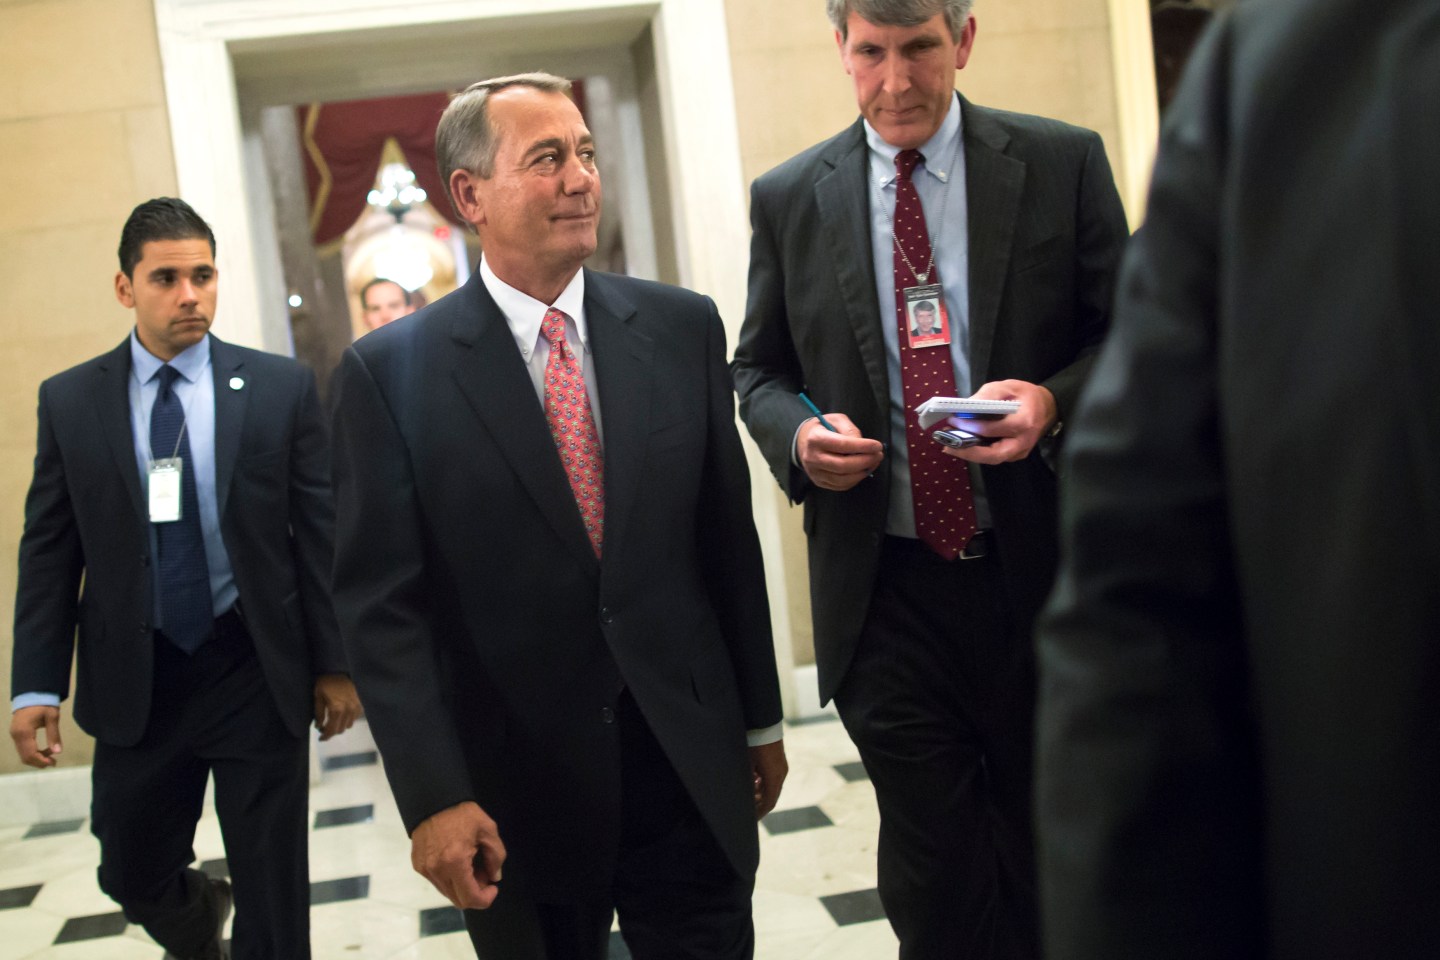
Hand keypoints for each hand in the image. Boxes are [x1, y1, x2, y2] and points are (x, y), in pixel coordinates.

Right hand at [10, 705, 61, 768]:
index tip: (53, 763)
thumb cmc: (44, 703)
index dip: (41, 761)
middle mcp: (16, 735)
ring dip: (36, 758)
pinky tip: (45, 750)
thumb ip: (54, 735)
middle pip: (25, 756)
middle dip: (39, 762)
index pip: (30, 753)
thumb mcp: (52, 717)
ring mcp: (14, 734)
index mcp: (24, 731)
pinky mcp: (16, 733)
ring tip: (51, 756)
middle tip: (53, 762)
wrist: (32, 693)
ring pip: (23, 754)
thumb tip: (58, 752)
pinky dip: (33, 752)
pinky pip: (23, 748)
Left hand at [312, 674, 362, 740]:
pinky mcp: (361, 703)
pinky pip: (355, 717)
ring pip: (349, 725)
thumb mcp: (318, 697)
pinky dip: (348, 719)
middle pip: (341, 729)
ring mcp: (357, 707)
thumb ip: (319, 713)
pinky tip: (343, 714)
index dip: (325, 736)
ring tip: (334, 721)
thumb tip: (319, 726)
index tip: (320, 738)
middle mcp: (349, 710)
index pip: (332, 729)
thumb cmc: (326, 682)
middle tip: (325, 729)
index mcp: (337, 709)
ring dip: (340, 725)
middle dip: (332, 731)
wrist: (340, 668)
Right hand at [411, 801, 506, 909]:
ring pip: (447, 893)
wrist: (433, 800)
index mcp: (455, 863)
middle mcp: (436, 871)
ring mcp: (425, 870)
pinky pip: (438, 882)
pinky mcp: (418, 866)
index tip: (494, 886)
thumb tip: (494, 877)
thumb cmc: (463, 814)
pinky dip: (450, 879)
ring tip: (471, 865)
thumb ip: (496, 857)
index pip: (470, 898)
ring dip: (462, 887)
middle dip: (475, 892)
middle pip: (458, 900)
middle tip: (484, 873)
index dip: (486, 899)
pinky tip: (457, 862)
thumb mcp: (488, 830)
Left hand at [749, 740, 787, 818]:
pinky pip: (772, 777)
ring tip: (748, 793)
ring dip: (760, 792)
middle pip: (771, 796)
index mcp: (774, 778)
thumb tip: (744, 795)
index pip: (769, 802)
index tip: (751, 819)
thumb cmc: (753, 744)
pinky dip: (762, 783)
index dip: (760, 812)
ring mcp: (781, 767)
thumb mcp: (747, 764)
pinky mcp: (778, 761)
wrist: (763, 724)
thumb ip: (748, 782)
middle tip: (747, 808)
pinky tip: (752, 780)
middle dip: (759, 803)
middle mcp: (780, 774)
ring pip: (771, 787)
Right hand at [798, 414, 883, 491]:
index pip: (842, 445)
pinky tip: (863, 470)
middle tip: (878, 455)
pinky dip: (855, 480)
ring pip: (843, 479)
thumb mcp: (836, 420)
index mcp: (815, 439)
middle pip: (843, 465)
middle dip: (865, 461)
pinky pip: (841, 486)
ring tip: (873, 462)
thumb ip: (850, 430)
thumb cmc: (824, 428)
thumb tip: (862, 444)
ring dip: (862, 472)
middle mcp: (812, 458)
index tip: (877, 445)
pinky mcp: (819, 482)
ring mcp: (815, 472)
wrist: (804, 442)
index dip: (862, 446)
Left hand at [939, 380, 1056, 464]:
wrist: (1048, 407)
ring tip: (951, 446)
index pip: (992, 429)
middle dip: (968, 451)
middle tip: (948, 445)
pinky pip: (995, 457)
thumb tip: (965, 407)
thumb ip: (987, 395)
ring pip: (992, 459)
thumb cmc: (1027, 395)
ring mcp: (1021, 451)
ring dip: (970, 454)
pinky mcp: (1016, 455)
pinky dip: (979, 453)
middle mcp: (1023, 442)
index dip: (970, 426)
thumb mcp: (1007, 386)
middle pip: (993, 455)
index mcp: (1023, 422)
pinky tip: (964, 446)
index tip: (952, 419)